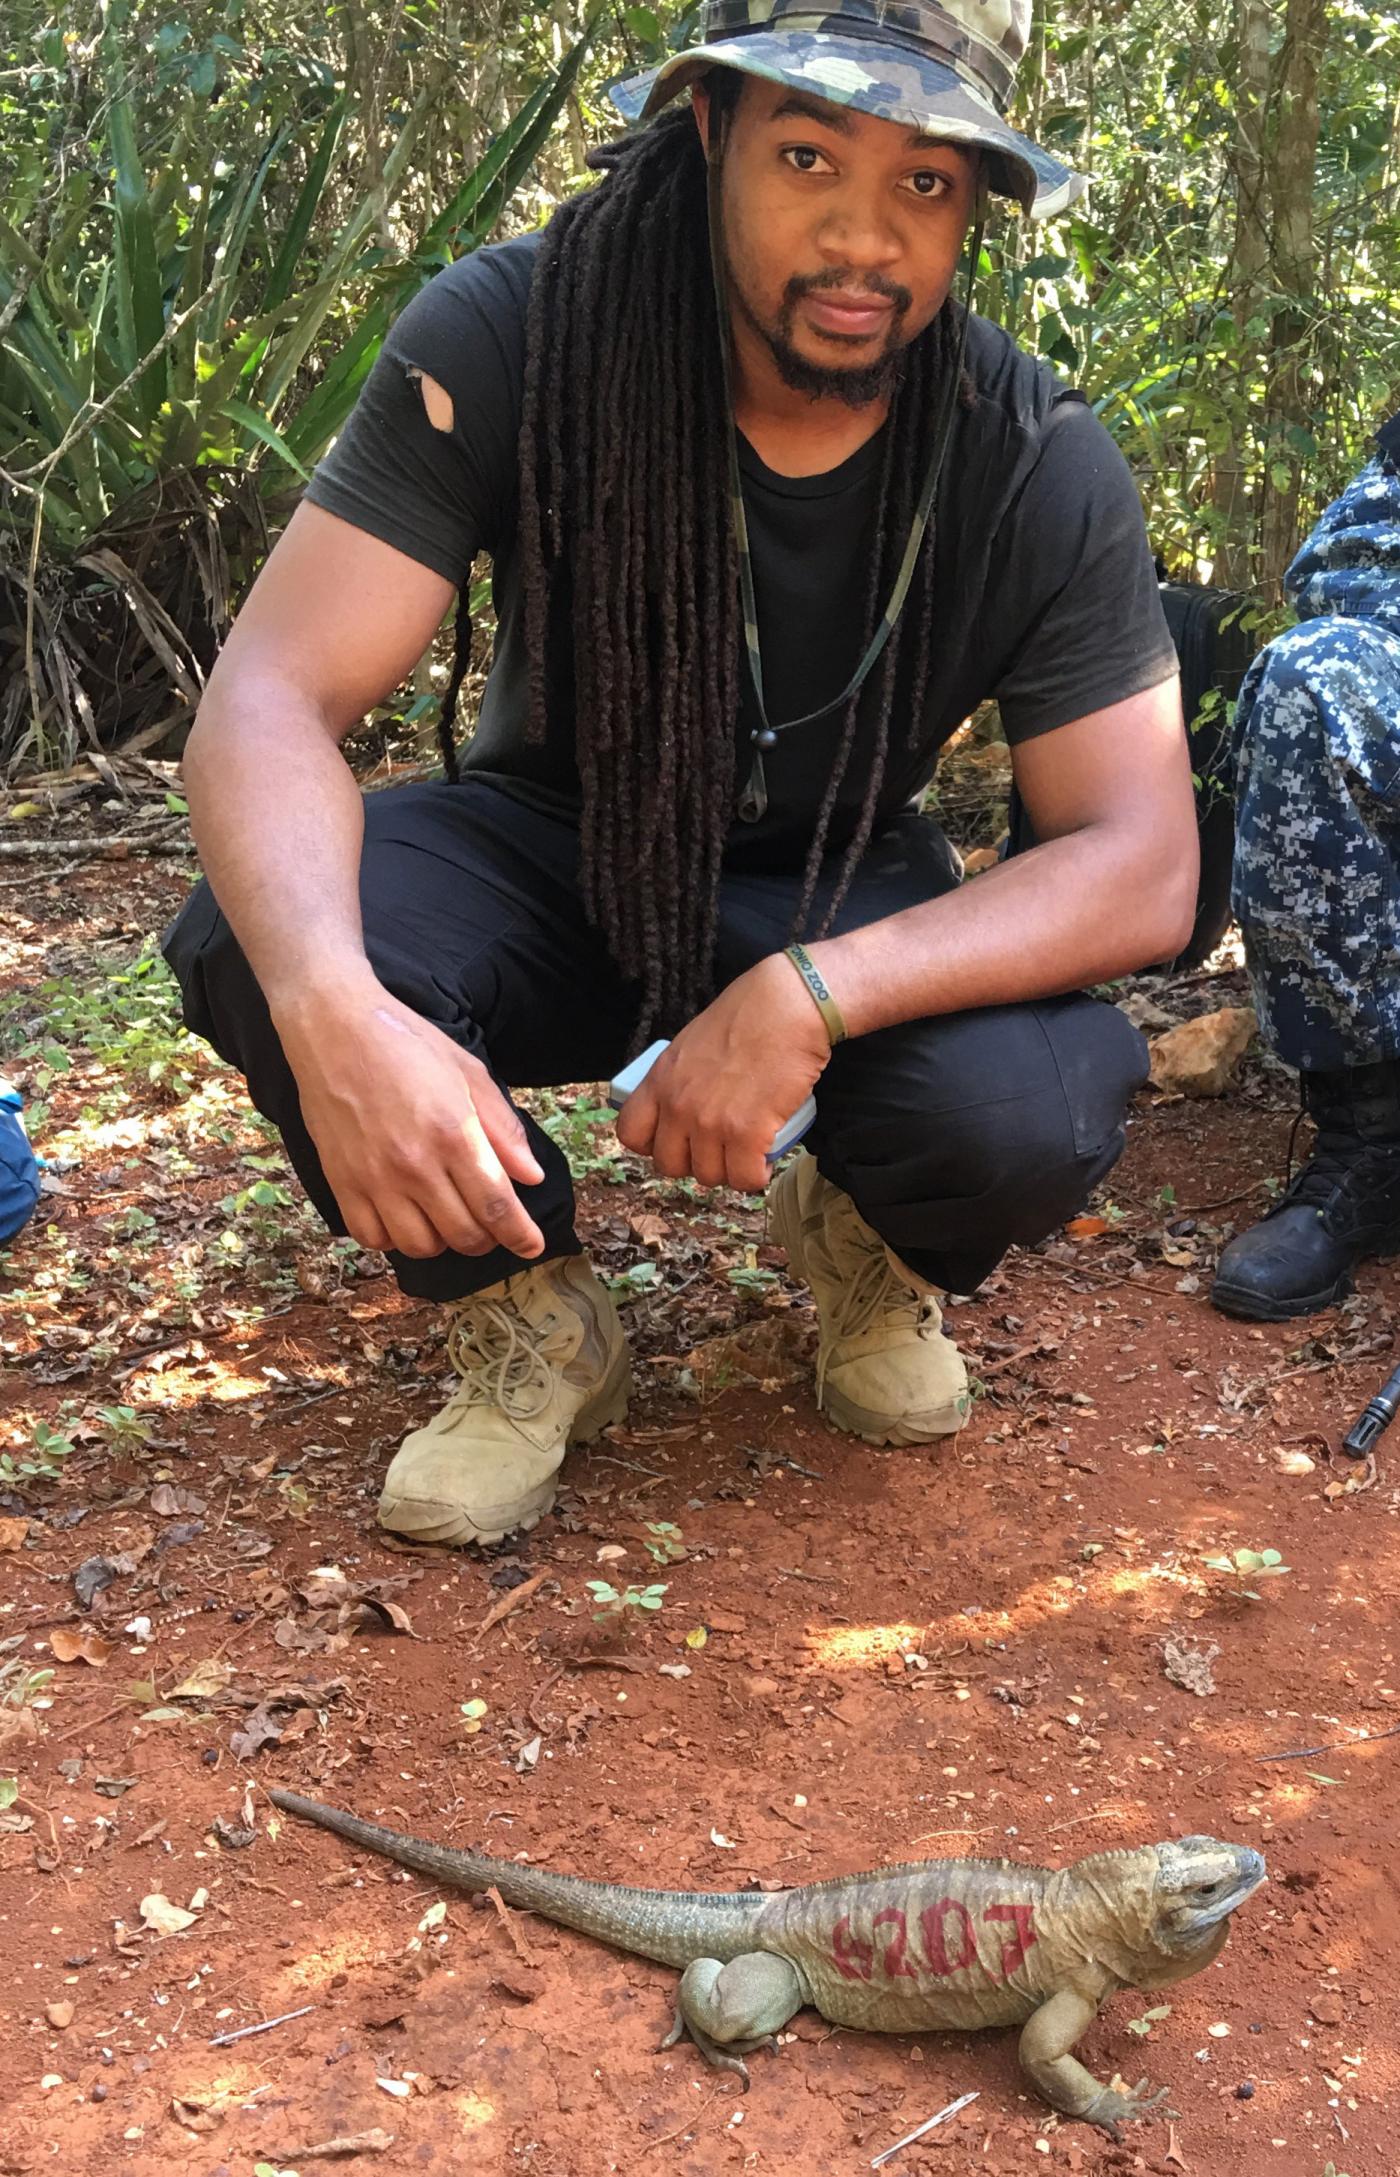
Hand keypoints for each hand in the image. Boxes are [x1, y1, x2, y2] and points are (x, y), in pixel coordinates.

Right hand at [274, 971, 546, 1259]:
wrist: (334, 1029)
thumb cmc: (407, 1044)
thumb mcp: (469, 1074)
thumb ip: (503, 1129)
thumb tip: (531, 1177)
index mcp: (454, 1135)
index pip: (497, 1207)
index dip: (520, 1235)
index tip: (532, 1247)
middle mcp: (415, 1165)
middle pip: (463, 1234)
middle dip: (486, 1238)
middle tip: (488, 1223)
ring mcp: (374, 1178)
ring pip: (419, 1246)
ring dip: (442, 1241)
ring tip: (446, 1218)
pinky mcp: (341, 1182)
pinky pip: (372, 1238)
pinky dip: (394, 1238)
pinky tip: (403, 1216)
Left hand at [616, 954, 831, 1192]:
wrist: (786, 1007)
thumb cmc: (748, 1015)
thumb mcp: (693, 1044)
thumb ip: (680, 1078)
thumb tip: (685, 1104)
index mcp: (660, 1080)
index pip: (631, 1133)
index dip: (653, 1144)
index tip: (676, 1140)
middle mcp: (678, 1106)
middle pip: (669, 1165)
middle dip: (694, 1162)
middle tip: (717, 1148)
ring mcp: (710, 1123)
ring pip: (710, 1176)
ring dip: (728, 1170)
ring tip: (746, 1152)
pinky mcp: (747, 1134)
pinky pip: (745, 1178)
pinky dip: (756, 1175)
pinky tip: (765, 1161)